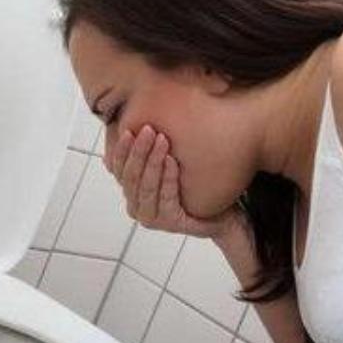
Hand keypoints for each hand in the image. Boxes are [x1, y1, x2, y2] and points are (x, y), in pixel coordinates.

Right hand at [106, 124, 243, 239]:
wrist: (224, 214)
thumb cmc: (195, 188)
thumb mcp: (170, 165)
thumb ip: (153, 150)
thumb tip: (143, 119)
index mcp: (133, 191)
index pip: (118, 169)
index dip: (121, 150)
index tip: (128, 129)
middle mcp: (137, 206)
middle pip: (130, 176)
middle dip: (138, 151)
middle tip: (149, 130)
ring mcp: (151, 217)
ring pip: (146, 185)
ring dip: (152, 160)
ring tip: (162, 139)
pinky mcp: (169, 223)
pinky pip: (165, 196)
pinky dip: (167, 177)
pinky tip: (172, 161)